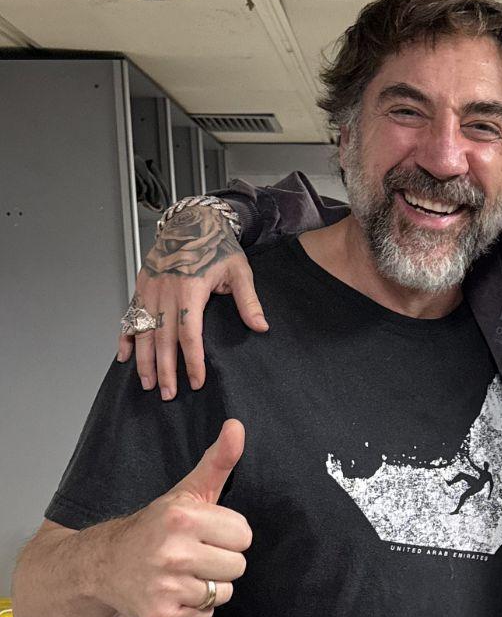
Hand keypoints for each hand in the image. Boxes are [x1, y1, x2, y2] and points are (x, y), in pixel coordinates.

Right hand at [96, 419, 250, 616]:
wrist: (103, 564)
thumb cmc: (154, 526)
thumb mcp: (187, 491)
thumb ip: (219, 460)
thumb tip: (237, 426)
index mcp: (182, 518)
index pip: (244, 535)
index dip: (228, 534)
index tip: (206, 532)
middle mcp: (171, 552)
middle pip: (237, 565)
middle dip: (221, 560)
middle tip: (194, 553)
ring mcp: (164, 586)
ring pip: (222, 591)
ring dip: (208, 584)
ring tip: (184, 571)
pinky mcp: (160, 615)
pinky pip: (205, 614)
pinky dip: (194, 606)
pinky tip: (174, 590)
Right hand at [116, 205, 266, 399]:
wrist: (192, 222)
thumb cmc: (218, 246)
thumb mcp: (240, 271)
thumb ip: (248, 301)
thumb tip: (261, 326)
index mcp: (190, 290)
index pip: (190, 335)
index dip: (193, 361)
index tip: (197, 381)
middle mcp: (165, 293)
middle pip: (163, 340)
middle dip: (165, 370)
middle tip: (168, 394)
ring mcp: (149, 290)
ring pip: (143, 332)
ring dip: (144, 360)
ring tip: (148, 383)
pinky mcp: (141, 287)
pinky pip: (129, 317)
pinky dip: (126, 337)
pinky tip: (124, 357)